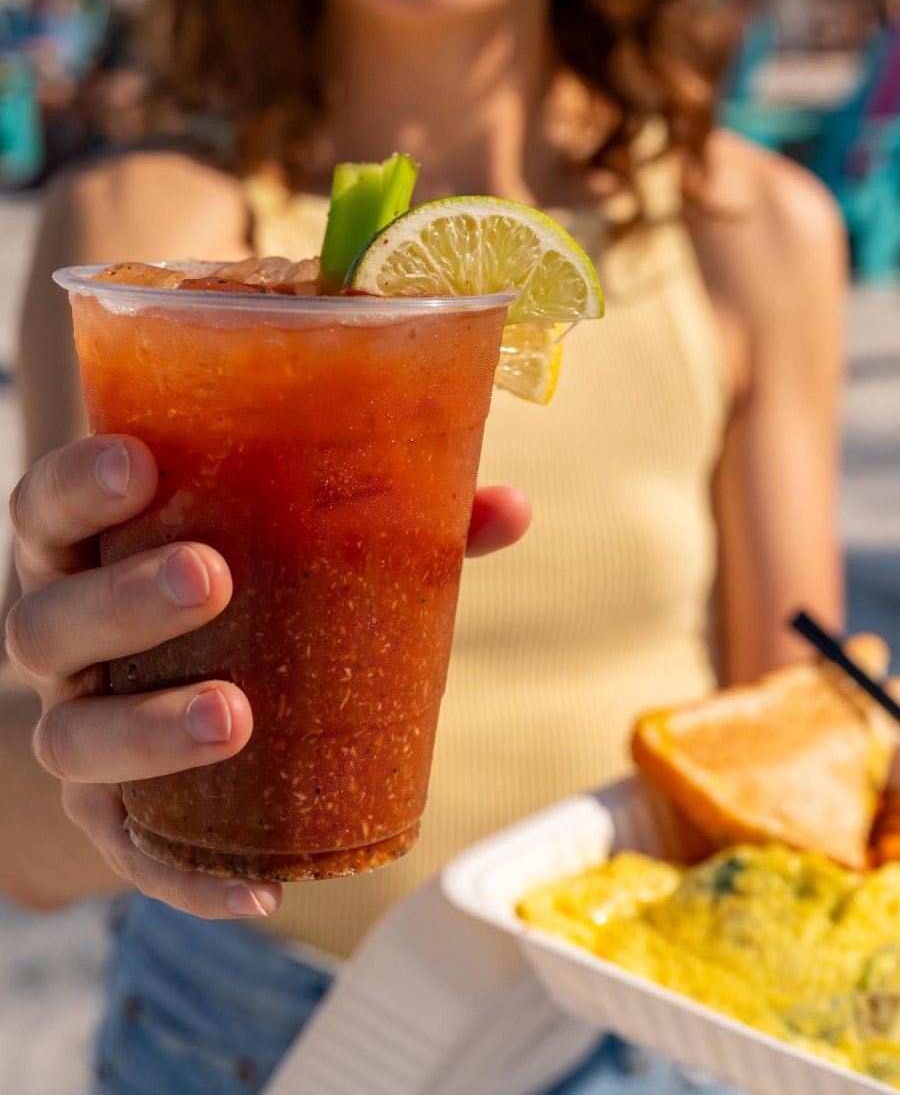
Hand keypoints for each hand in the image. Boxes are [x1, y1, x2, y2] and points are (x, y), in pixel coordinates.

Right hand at [5, 436, 530, 919]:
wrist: (170, 696)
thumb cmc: (238, 594)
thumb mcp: (282, 547)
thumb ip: (386, 523)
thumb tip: (508, 506)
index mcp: (88, 551)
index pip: (47, 509)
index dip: (79, 485)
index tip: (142, 462)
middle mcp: (60, 639)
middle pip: (48, 622)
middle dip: (124, 600)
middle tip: (211, 577)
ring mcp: (76, 729)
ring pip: (72, 739)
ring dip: (148, 731)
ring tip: (236, 716)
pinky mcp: (107, 820)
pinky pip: (130, 856)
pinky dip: (189, 878)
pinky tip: (262, 888)